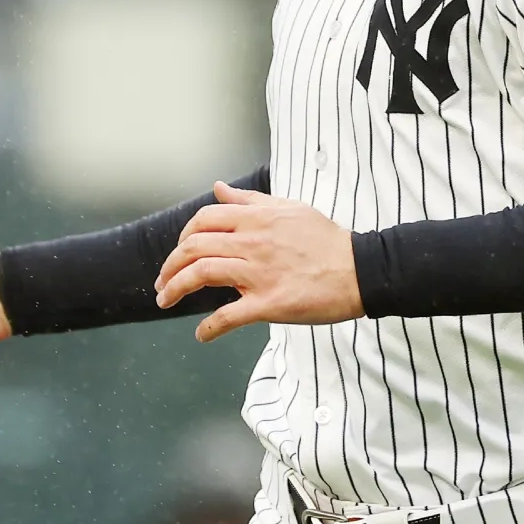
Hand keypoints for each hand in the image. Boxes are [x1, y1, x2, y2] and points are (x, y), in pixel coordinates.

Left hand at [154, 182, 363, 341]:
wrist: (361, 270)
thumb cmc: (326, 240)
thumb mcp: (288, 208)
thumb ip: (250, 200)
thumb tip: (218, 188)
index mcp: (256, 218)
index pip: (203, 220)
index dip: (182, 235)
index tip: (178, 252)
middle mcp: (253, 243)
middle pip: (193, 247)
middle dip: (169, 266)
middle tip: (161, 283)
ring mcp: (259, 273)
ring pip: (201, 276)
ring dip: (175, 289)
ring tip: (165, 301)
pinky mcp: (270, 303)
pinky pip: (229, 315)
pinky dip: (209, 327)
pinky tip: (201, 335)